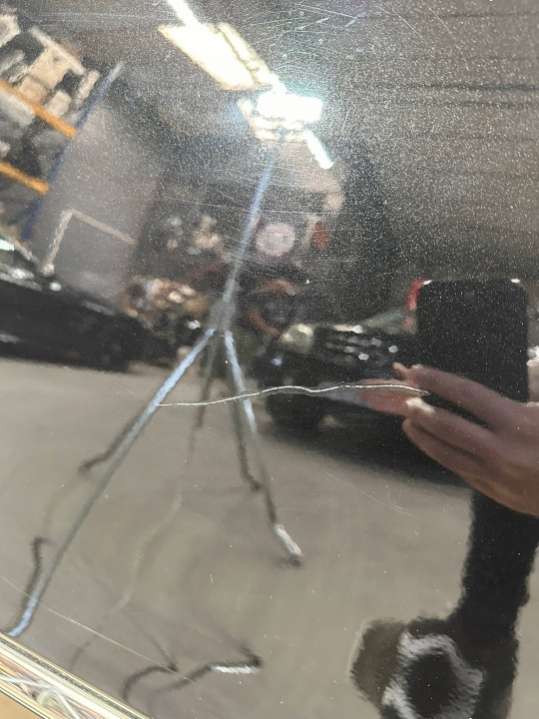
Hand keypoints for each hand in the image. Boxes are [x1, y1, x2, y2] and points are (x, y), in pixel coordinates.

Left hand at [361, 365, 538, 516]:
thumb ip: (533, 382)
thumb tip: (517, 368)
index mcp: (520, 422)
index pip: (468, 394)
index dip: (439, 381)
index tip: (418, 371)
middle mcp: (503, 451)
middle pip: (449, 426)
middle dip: (422, 410)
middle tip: (405, 398)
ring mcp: (498, 477)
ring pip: (448, 454)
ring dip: (424, 437)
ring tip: (407, 422)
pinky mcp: (497, 495)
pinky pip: (462, 472)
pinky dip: (443, 456)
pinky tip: (433, 446)